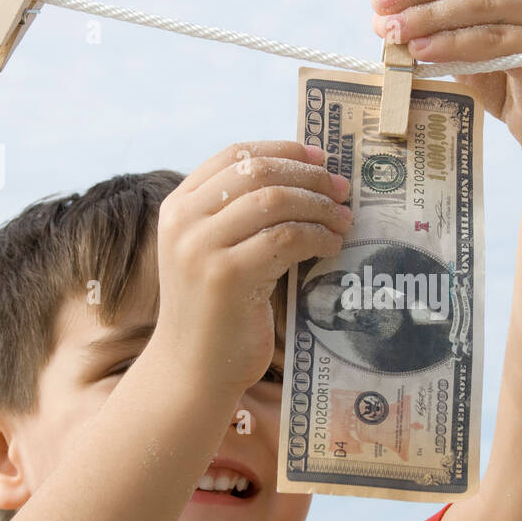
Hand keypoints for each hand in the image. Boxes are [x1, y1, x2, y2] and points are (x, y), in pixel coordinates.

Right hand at [151, 142, 352, 394]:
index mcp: (179, 206)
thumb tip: (306, 178)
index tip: (321, 159)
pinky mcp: (227, 276)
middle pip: (259, 171)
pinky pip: (286, 239)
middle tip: (342, 191)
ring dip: (319, 207)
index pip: (235, 154)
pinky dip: (317, 237)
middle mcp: (184, 221)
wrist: (193, 369)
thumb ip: (240, 216)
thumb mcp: (216, 252)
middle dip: (309, 176)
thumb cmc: (216, 311)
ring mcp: (202, 248)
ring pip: (275, 200)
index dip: (284, 151)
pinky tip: (331, 247)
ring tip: (343, 221)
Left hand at [371, 0, 521, 155]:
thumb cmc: (503, 89)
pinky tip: (422, 51)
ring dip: (429, 16)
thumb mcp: (464, 52)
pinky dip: (452, 45)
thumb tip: (385, 20)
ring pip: (477, 6)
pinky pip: (491, 41)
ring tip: (394, 30)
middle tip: (380, 3)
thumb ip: (437, 32)